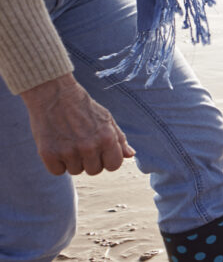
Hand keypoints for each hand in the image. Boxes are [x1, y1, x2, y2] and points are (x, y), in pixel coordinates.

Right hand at [20, 74, 134, 174]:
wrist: (54, 95)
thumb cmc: (83, 107)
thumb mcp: (107, 119)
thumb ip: (119, 139)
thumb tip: (131, 155)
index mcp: (107, 138)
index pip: (114, 165)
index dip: (107, 160)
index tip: (100, 153)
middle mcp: (89, 147)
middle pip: (94, 171)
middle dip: (90, 161)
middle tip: (81, 144)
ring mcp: (69, 151)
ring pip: (75, 171)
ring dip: (72, 161)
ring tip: (69, 142)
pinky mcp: (49, 154)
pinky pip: (57, 171)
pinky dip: (56, 163)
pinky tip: (57, 147)